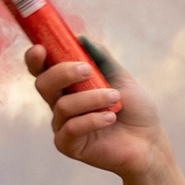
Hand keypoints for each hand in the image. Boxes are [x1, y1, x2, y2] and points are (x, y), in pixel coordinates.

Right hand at [29, 45, 184, 184]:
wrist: (149, 141)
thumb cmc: (134, 108)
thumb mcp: (119, 76)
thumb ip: (99, 57)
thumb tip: (79, 38)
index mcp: (68, 86)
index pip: (42, 69)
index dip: (35, 58)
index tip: (41, 48)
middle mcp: (61, 104)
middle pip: (43, 84)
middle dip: (62, 73)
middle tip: (86, 70)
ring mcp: (63, 126)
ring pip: (63, 106)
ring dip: (91, 98)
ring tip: (115, 98)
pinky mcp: (69, 146)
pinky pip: (71, 128)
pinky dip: (92, 120)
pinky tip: (110, 118)